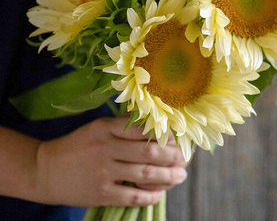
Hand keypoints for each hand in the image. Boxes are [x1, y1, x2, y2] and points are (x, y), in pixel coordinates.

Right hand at [35, 117, 188, 206]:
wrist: (45, 170)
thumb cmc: (77, 145)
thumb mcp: (97, 127)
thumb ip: (123, 126)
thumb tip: (154, 126)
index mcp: (107, 128)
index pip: (144, 129)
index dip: (166, 134)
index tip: (179, 138)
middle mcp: (107, 148)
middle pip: (150, 151)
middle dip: (173, 156)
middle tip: (185, 159)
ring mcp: (104, 172)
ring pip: (145, 174)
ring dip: (168, 176)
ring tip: (180, 176)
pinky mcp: (101, 193)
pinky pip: (132, 195)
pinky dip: (150, 195)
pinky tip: (160, 194)